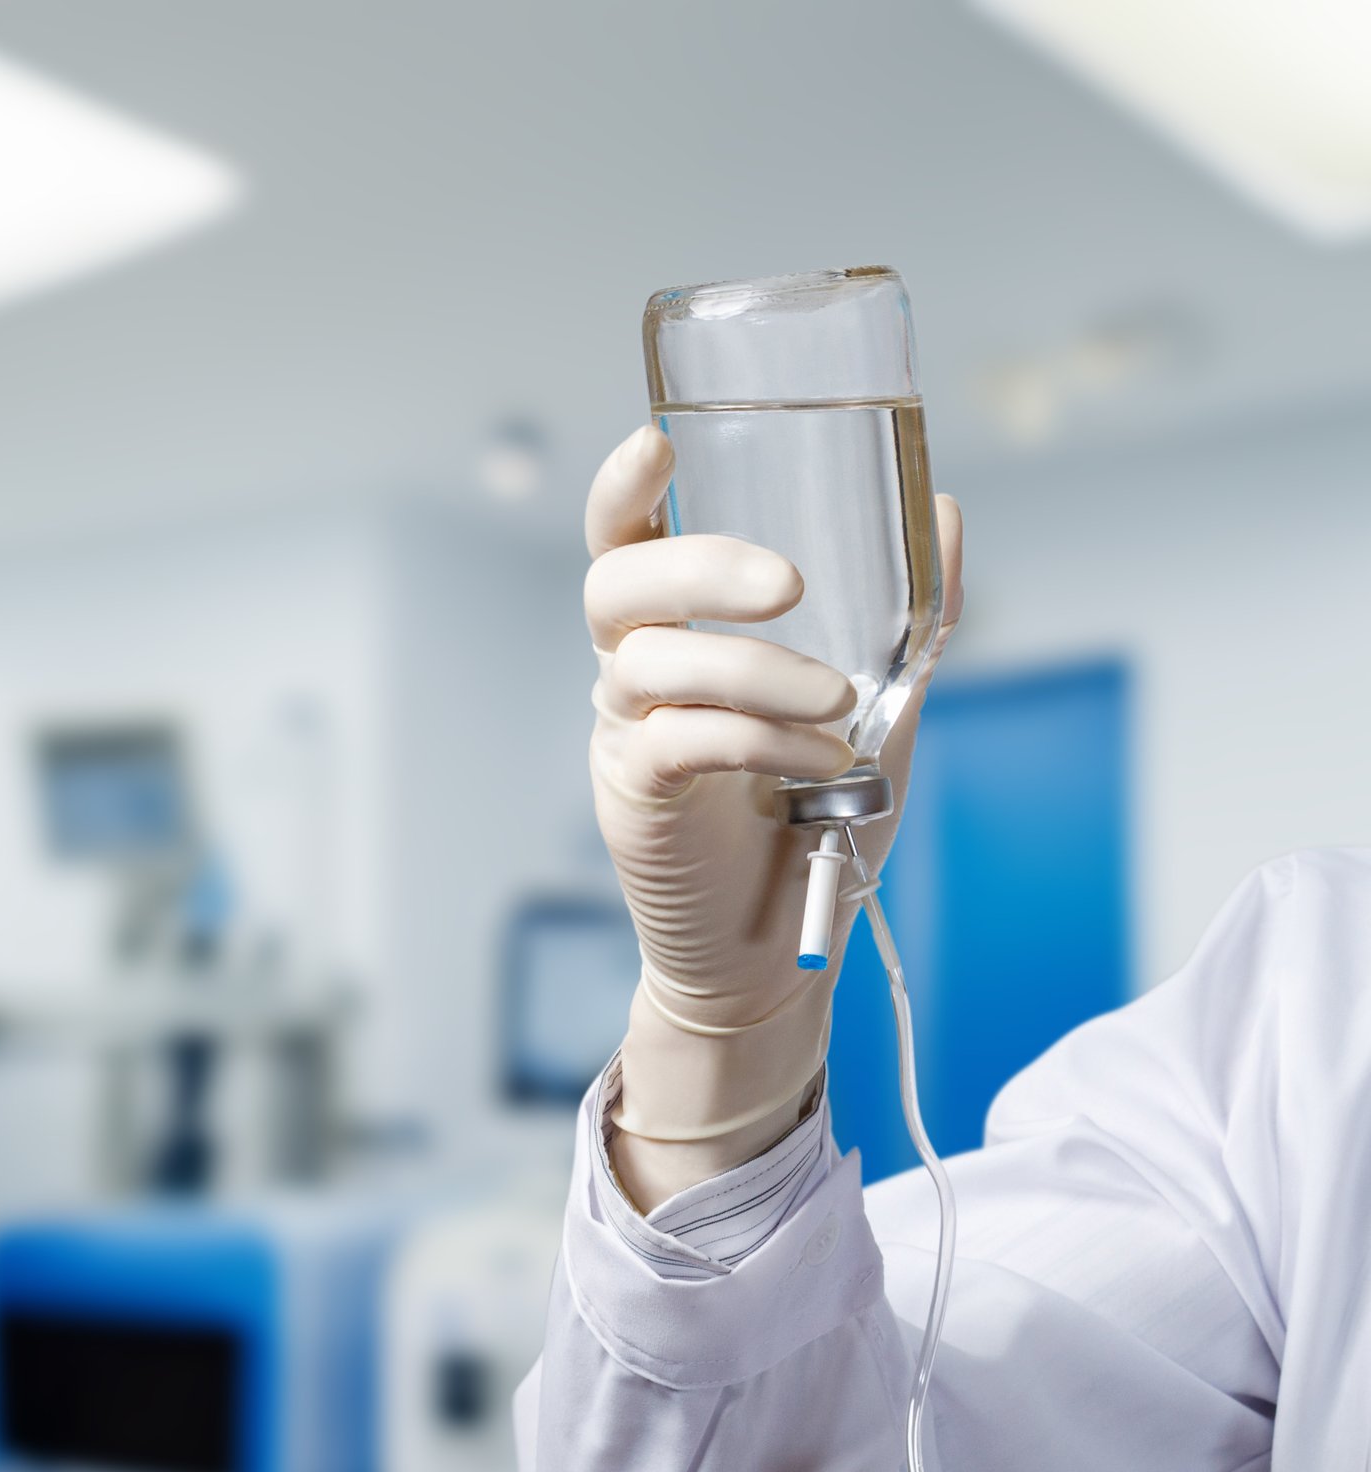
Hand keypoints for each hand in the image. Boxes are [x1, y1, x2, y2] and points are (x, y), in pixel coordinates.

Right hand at [585, 425, 964, 1205]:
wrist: (785, 942)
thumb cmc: (816, 816)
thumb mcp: (880, 700)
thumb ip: (907, 613)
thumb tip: (945, 510)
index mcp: (678, 629)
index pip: (624, 537)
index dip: (624, 486)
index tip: (660, 439)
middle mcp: (632, 671)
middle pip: (618, 583)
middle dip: (701, 565)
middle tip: (791, 584)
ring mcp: (625, 735)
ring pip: (651, 663)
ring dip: (756, 672)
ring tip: (835, 706)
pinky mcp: (633, 798)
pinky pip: (676, 743)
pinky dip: (756, 740)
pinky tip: (818, 761)